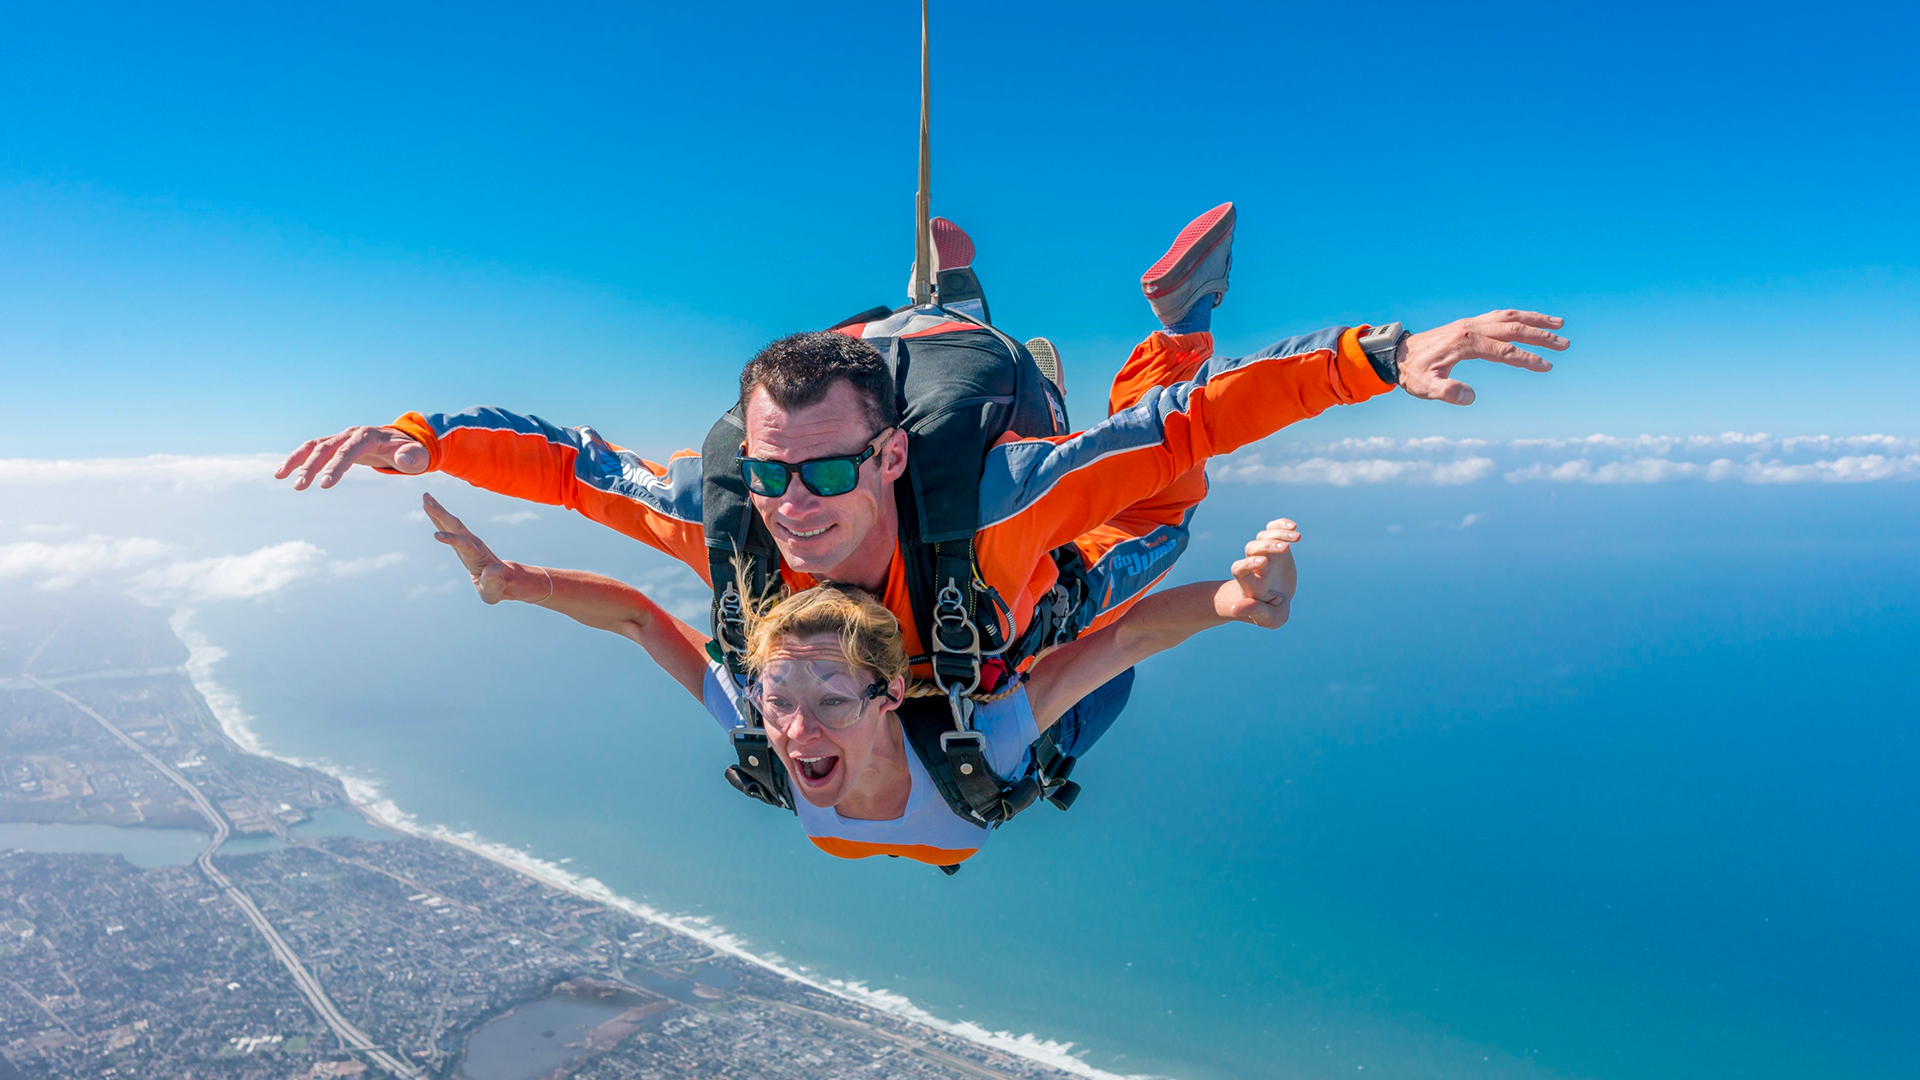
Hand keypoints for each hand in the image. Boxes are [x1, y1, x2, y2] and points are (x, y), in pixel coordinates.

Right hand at [276, 426, 428, 489]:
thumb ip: (412, 458)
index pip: (349, 451)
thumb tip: (402, 460)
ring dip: (297, 460)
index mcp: (369, 436)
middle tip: (300, 487)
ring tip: (280, 476)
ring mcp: (342, 437)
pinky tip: (282, 472)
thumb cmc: (412, 452)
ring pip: (314, 445)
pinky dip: (298, 458)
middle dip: (312, 467)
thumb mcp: (419, 456)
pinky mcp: (336, 444)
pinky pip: (313, 449)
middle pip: (327, 447)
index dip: (336, 467)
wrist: (405, 442)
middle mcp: (351, 434)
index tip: (324, 485)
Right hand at [421, 494, 533, 604]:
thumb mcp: (495, 588)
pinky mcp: (462, 541)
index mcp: (477, 555)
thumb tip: (495, 569)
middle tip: (427, 502)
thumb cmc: (497, 586)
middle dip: (442, 515)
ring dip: (438, 510)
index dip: (452, 540)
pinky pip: (448, 526)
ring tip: (425, 497)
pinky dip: (438, 516)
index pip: (464, 545)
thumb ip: (493, 579)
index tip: (436, 536)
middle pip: (456, 527)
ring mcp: (467, 540)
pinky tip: (429, 505)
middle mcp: (473, 544)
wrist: (504, 579)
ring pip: (452, 523)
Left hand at [1219, 517, 1298, 628]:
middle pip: (1251, 548)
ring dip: (1278, 534)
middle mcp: (1254, 567)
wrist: (1275, 601)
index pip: (1239, 569)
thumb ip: (1255, 612)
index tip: (1264, 563)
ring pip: (1262, 537)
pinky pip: (1272, 529)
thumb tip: (1235, 608)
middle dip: (1267, 546)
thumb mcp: (1268, 618)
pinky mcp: (1275, 547)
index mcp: (1250, 585)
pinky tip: (1294, 527)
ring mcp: (1264, 554)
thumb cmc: (1270, 612)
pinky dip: (1280, 525)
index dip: (1248, 564)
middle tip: (1285, 549)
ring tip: (1297, 537)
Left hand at [1399, 310, 1567, 405]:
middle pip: (1513, 328)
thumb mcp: (1425, 388)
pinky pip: (1499, 316)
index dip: (1527, 359)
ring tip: (1559, 324)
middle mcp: (1472, 327)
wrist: (1397, 354)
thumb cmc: (1413, 373)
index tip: (1547, 367)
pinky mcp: (1469, 324)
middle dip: (1541, 336)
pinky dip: (1518, 317)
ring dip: (1535, 320)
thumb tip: (1470, 397)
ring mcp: (1471, 323)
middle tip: (1566, 344)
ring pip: (1509, 317)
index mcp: (1466, 342)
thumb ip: (1446, 392)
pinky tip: (1529, 321)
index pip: (1504, 350)